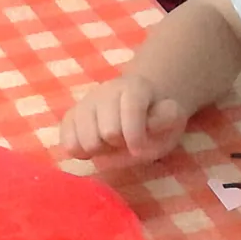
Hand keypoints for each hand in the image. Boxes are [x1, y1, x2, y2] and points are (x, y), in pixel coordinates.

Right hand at [58, 73, 186, 160]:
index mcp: (134, 87)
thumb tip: (150, 123)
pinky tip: (94, 148)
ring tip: (109, 145)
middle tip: (125, 143)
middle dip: (119, 144)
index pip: (130, 111)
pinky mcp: (70, 118)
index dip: (136, 137)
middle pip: (107, 132)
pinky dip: (80, 152)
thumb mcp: (173, 119)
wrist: (138, 110)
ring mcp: (84, 103)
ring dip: (99, 150)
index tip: (140, 150)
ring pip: (84, 140)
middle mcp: (105, 91)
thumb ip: (166, 119)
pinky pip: (67, 143)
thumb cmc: (156, 120)